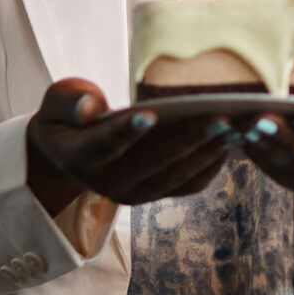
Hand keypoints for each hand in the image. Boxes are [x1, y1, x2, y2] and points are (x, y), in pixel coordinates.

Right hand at [24, 77, 237, 214]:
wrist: (71, 150)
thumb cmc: (68, 115)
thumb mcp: (56, 103)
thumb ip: (68, 102)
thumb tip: (89, 107)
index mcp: (79, 158)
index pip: (104, 145)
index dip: (126, 130)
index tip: (150, 114)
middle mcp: (108, 183)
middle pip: (152, 162)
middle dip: (188, 139)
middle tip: (221, 118)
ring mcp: (135, 192)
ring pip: (176, 175)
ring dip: (209, 151)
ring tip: (237, 125)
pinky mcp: (157, 193)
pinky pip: (189, 184)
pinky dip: (212, 163)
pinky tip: (233, 138)